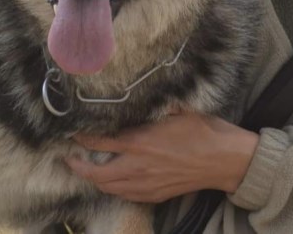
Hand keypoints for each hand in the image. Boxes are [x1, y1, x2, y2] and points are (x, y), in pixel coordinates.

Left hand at [66, 113, 258, 202]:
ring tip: (88, 169)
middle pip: (97, 173)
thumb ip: (156, 107)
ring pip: (109, 188)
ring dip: (95, 179)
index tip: (73, 133)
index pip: (101, 141)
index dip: (83, 138)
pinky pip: (125, 196)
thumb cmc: (203, 131)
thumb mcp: (178, 109)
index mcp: (142, 142)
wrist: (223, 160)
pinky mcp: (155, 195)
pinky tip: (114, 181)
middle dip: (78, 166)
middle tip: (70, 159)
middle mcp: (138, 166)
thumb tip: (144, 95)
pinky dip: (114, 189)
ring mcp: (146, 184)